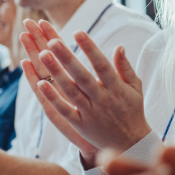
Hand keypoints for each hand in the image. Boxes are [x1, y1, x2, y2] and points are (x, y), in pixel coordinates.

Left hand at [26, 19, 151, 160]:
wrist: (131, 143)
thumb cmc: (132, 110)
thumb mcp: (135, 88)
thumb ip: (125, 67)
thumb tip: (119, 46)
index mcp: (117, 88)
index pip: (102, 65)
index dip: (90, 48)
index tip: (78, 32)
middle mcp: (103, 99)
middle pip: (82, 76)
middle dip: (67, 57)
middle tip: (52, 41)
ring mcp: (91, 113)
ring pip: (70, 91)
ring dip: (56, 73)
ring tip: (42, 54)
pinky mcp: (81, 125)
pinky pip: (64, 110)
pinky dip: (52, 98)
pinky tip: (40, 84)